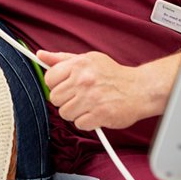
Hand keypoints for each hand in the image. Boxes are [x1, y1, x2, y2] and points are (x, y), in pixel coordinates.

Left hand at [37, 49, 164, 130]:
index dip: (55, 85)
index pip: (49, 78)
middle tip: (78, 97)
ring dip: (75, 113)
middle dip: (65, 100)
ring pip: (65, 113)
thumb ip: (62, 59)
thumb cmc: (112, 74)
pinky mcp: (100, 115)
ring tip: (87, 105)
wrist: (140, 89)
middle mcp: (84, 80)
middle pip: (55, 98)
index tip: (65, 87)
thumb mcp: (88, 59)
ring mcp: (91, 98)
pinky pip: (79, 124)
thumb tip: (40, 55)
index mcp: (79, 65)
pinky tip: (95, 113)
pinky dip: (86, 122)